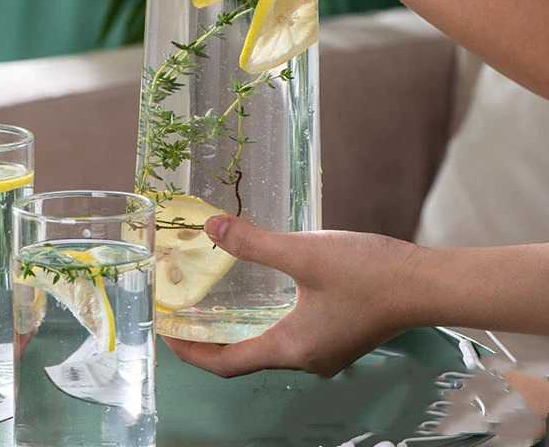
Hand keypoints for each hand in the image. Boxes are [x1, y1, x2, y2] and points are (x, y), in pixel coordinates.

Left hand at [164, 215, 426, 377]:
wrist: (426, 283)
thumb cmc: (367, 273)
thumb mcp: (304, 253)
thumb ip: (254, 243)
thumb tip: (210, 227)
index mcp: (292, 348)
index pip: (227, 363)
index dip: (192, 351)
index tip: (166, 332)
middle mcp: (306, 359)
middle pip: (245, 358)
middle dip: (211, 340)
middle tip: (185, 315)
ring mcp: (325, 351)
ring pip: (268, 346)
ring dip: (238, 330)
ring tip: (215, 303)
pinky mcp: (339, 336)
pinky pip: (289, 336)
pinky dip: (264, 322)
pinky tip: (262, 295)